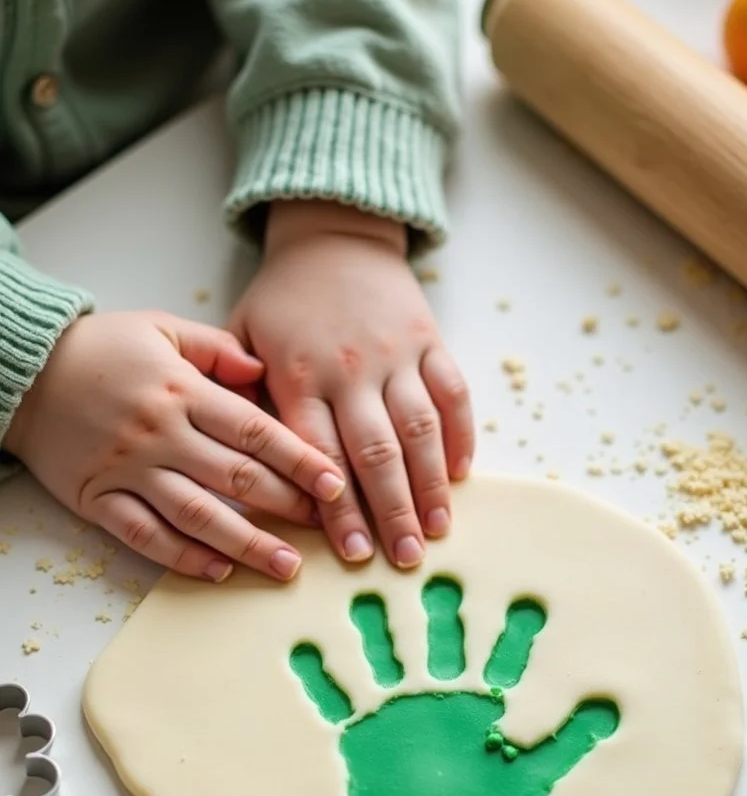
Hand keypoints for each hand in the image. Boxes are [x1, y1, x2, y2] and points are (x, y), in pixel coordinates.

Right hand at [5, 310, 345, 580]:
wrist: (22, 370)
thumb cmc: (100, 348)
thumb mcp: (161, 328)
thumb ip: (217, 349)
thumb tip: (263, 370)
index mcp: (182, 391)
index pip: (256, 431)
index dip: (301, 460)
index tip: (336, 485)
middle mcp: (160, 434)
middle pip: (237, 477)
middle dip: (288, 506)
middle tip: (326, 530)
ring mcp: (128, 470)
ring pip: (198, 514)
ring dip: (246, 544)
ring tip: (285, 566)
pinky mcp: (98, 498)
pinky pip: (145, 535)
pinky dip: (182, 556)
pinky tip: (217, 571)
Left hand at [230, 201, 473, 568]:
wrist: (335, 235)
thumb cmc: (283, 299)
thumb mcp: (242, 336)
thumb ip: (237, 396)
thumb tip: (236, 461)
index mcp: (299, 374)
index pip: (320, 454)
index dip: (339, 508)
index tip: (352, 552)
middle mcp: (350, 368)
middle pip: (376, 452)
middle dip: (392, 512)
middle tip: (403, 561)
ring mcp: (396, 354)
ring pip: (420, 428)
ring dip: (431, 486)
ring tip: (437, 531)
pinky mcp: (430, 339)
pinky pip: (452, 392)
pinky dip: (460, 435)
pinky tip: (460, 475)